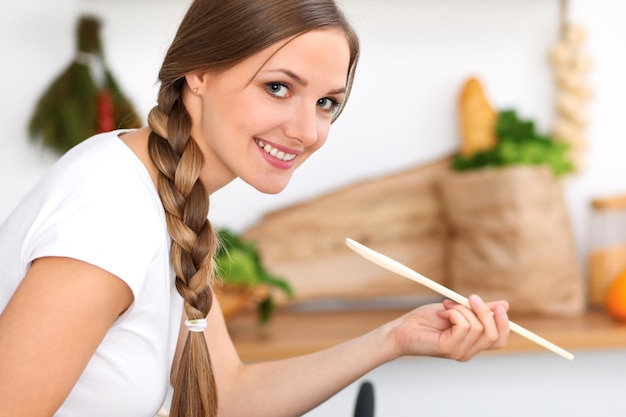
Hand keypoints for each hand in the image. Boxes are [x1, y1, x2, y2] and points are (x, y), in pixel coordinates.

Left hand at [390, 295, 509, 361]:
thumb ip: (478, 310)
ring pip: (478, 327)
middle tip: (469, 298)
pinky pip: (463, 326)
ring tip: (447, 307)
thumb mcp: (457, 310)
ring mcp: (459, 352)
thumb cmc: (425, 320)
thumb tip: (504, 305)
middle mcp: (468, 351)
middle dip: (484, 311)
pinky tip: (442, 314)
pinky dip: (454, 313)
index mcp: (472, 343)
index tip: (499, 306)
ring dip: (463, 310)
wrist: (402, 328)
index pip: (500, 340)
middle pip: (493, 334)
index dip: (504, 323)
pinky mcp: (449, 348)